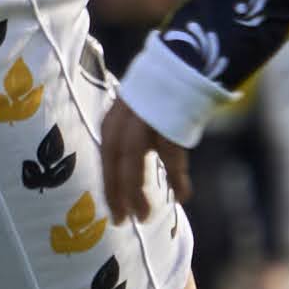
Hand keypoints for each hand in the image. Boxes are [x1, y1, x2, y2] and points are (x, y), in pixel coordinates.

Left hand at [94, 96, 184, 243]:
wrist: (182, 66)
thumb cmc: (158, 97)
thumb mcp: (134, 115)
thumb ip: (127, 141)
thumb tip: (127, 177)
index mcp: (113, 119)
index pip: (106, 158)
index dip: (109, 187)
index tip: (114, 213)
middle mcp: (123, 119)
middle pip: (115, 162)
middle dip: (118, 194)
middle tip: (122, 222)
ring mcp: (145, 119)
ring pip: (135, 162)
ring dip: (138, 192)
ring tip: (145, 217)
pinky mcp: (170, 120)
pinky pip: (171, 155)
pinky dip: (176, 177)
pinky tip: (182, 196)